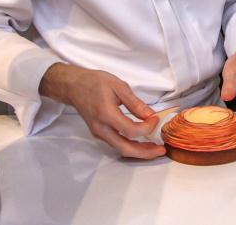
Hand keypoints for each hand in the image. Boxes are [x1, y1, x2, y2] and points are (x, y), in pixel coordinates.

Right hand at [39, 63, 164, 158]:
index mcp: (106, 114)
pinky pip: (116, 144)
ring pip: (120, 149)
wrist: (74, 86)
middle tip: (161, 151)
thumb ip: (135, 103)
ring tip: (154, 149)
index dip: (147, 128)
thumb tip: (150, 115)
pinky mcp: (98, 133)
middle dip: (145, 153)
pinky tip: (141, 142)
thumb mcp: (119, 86)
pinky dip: (130, 146)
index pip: (130, 130)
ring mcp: (98, 133)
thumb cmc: (96, 82)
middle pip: (125, 148)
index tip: (156, 119)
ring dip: (139, 151)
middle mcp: (101, 128)